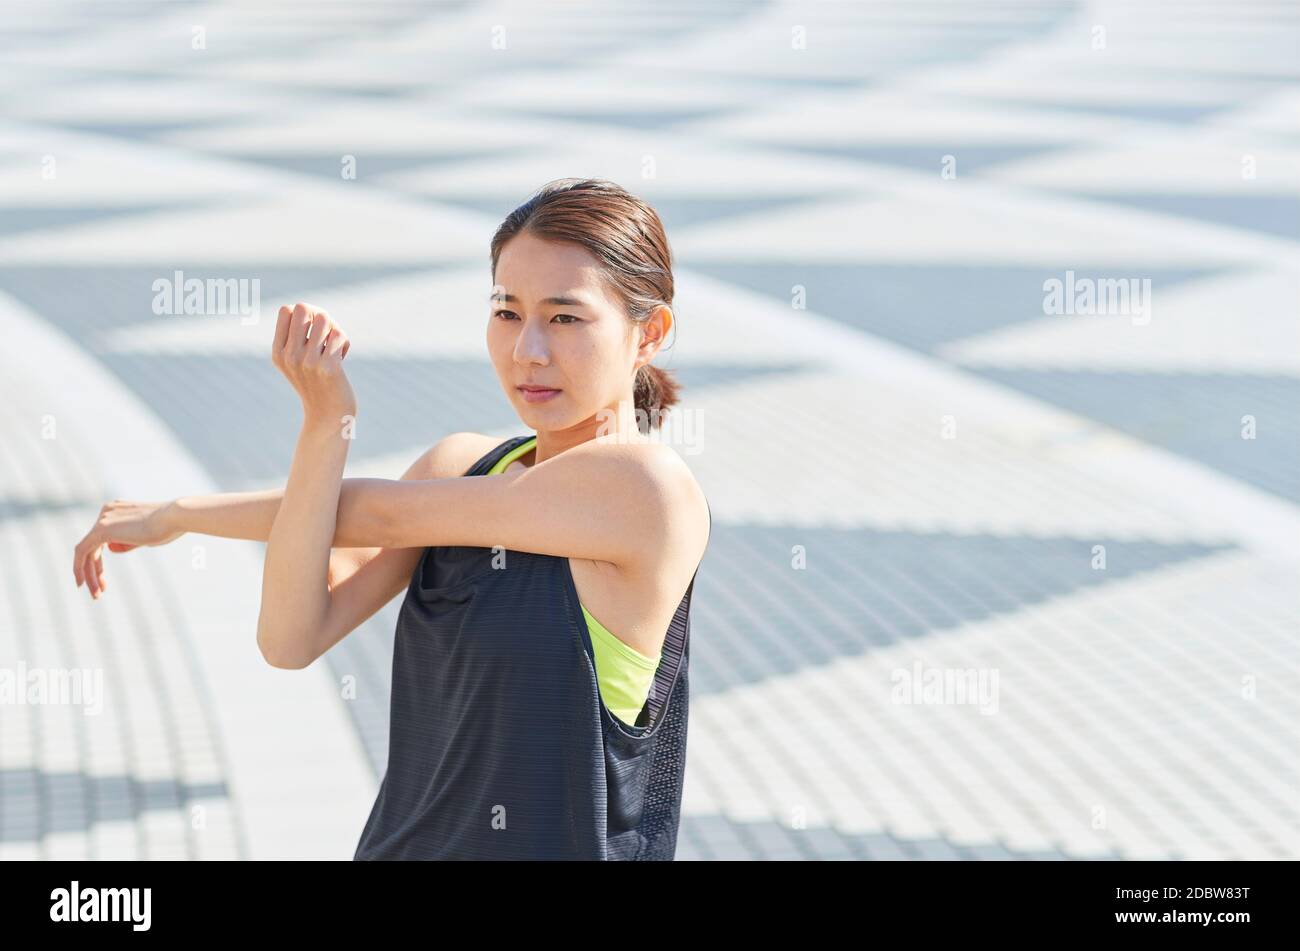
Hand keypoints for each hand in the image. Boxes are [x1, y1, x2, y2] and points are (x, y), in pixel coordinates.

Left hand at [73, 499, 183, 599]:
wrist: (175, 517)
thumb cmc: (168, 527)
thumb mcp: (145, 537)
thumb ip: (127, 542)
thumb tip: (112, 549)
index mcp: (117, 511)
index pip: (101, 540)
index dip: (99, 562)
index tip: (103, 581)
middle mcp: (107, 512)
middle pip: (92, 546)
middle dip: (94, 571)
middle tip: (99, 592)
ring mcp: (103, 519)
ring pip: (86, 551)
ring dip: (89, 575)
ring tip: (95, 595)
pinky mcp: (102, 528)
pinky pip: (83, 551)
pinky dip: (80, 568)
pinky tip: (85, 584)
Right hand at [272, 302, 355, 424]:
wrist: (328, 415)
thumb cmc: (317, 382)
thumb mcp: (297, 361)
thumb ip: (297, 336)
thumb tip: (311, 308)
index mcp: (278, 352)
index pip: (286, 310)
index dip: (305, 313)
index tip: (313, 330)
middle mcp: (289, 356)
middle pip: (303, 308)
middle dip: (320, 314)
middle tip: (327, 334)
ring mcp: (307, 362)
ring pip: (324, 318)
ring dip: (335, 328)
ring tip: (335, 346)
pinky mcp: (328, 367)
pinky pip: (339, 335)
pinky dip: (345, 343)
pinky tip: (342, 358)